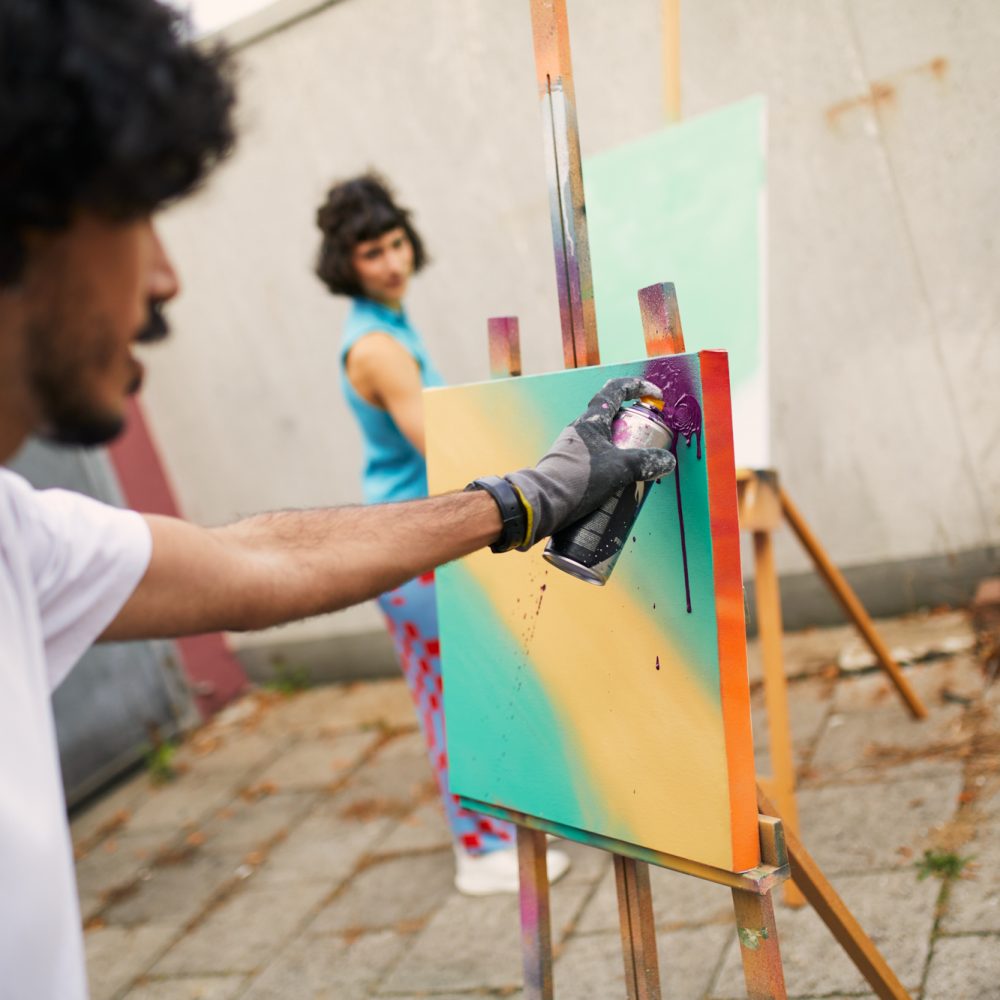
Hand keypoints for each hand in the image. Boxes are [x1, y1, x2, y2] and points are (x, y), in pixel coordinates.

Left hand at [504, 377, 676, 549]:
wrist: (544, 503)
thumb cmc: (578, 479)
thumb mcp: (619, 469)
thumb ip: (645, 462)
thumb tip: (667, 461)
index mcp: (591, 421)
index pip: (616, 390)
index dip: (639, 388)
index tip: (656, 397)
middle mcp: (579, 430)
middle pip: (612, 417)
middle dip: (634, 426)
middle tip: (648, 440)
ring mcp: (572, 449)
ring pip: (604, 441)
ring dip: (623, 448)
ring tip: (638, 467)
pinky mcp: (570, 468)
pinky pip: (596, 460)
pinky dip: (611, 465)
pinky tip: (620, 483)